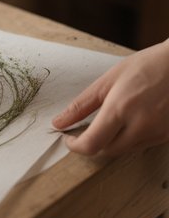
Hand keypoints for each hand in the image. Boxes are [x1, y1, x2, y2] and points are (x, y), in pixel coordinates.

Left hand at [52, 41, 168, 156]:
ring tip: (108, 119)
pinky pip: (140, 145)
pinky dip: (128, 138)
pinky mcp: (166, 137)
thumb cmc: (147, 66)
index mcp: (121, 108)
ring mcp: (157, 134)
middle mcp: (141, 126)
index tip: (68, 138)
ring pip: (124, 150)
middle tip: (82, 129)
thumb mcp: (108, 80)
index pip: (92, 143)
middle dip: (91, 143)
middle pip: (107, 151)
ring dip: (110, 141)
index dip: (75, 146)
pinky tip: (128, 120)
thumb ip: (82, 104)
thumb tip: (59, 121)